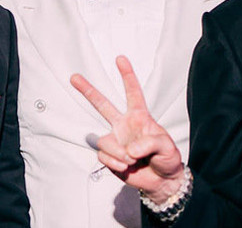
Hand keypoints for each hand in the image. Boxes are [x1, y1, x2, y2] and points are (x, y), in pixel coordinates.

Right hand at [70, 55, 184, 203]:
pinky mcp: (110, 156)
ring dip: (117, 152)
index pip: (133, 93)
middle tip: (74, 77)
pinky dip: (115, 163)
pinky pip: (103, 156)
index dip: (127, 75)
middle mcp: (124, 125)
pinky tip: (125, 166)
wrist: (162, 181)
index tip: (120, 58)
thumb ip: (149, 143)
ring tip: (131, 160)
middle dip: (88, 91)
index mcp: (140, 117)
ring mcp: (116, 140)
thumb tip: (129, 148)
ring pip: (103, 140)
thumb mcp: (166, 147)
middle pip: (103, 105)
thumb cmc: (167, 159)